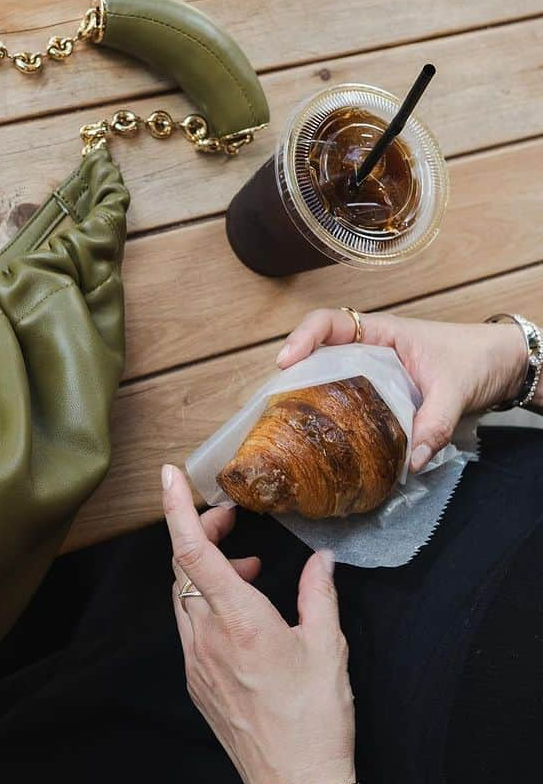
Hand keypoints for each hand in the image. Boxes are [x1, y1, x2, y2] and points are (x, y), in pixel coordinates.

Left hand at [162, 463, 354, 783]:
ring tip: (249, 568)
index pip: (192, 550)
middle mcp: (205, 637)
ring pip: (182, 596)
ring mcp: (195, 661)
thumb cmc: (317, 718)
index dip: (177, 508)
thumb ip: (319, 594)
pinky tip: (240, 612)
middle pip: (182, 566)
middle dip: (199, 532)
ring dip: (205, 569)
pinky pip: (188, 627)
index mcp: (238, 620)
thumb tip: (322, 560)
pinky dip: (206, 603)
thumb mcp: (330, 647)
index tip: (169, 476)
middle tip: (230, 517)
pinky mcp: (196, 682)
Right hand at [276, 309, 526, 471]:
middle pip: (318, 355)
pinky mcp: (381, 398)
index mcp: (382, 333)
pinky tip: (329, 441)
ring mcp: (374, 375)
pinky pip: (350, 405)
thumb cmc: (480, 358)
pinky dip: (336, 419)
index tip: (286, 362)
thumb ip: (435, 423)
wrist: (506, 366)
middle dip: (294, 376)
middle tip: (277, 404)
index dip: (302, 338)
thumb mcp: (457, 389)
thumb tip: (410, 461)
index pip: (329, 322)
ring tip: (291, 424)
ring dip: (311, 399)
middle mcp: (371, 351)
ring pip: (330, 382)